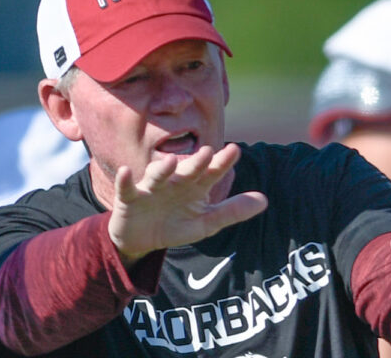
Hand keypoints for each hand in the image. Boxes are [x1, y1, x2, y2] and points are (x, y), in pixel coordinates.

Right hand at [108, 143, 267, 263]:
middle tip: (207, 152)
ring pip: (157, 175)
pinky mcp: (129, 198)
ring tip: (171, 161)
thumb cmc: (176, 224)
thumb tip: (265, 200)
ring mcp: (151, 188)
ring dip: (162, 168)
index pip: (211, 172)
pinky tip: (125, 172)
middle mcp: (174, 181)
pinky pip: (126, 188)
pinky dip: (125, 180)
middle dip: (195, 162)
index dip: (222, 163)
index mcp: (194, 185)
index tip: (235, 150)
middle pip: (186, 170)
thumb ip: (232, 211)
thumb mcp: (206, 222)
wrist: (141, 239)